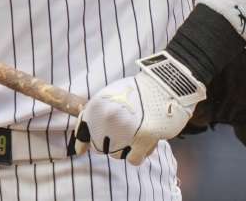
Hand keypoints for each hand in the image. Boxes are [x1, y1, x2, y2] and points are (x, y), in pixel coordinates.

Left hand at [70, 65, 198, 164]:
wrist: (164, 85)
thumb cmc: (137, 92)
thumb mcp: (110, 96)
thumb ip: (96, 117)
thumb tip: (80, 147)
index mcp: (97, 106)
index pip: (82, 132)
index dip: (82, 143)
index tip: (81, 150)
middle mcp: (107, 119)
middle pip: (99, 147)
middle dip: (108, 143)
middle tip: (122, 133)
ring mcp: (124, 130)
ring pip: (116, 155)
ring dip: (124, 148)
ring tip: (135, 132)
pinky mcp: (143, 140)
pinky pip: (133, 160)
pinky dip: (138, 154)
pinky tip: (144, 142)